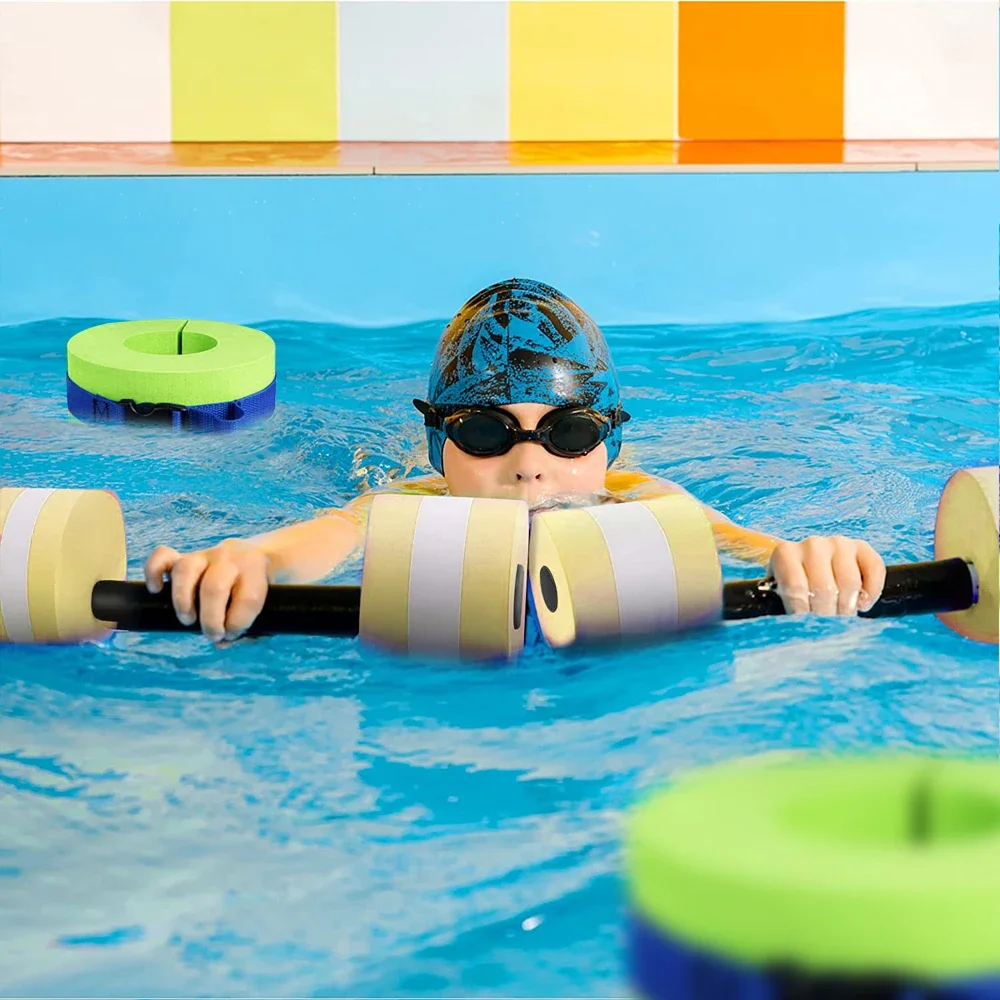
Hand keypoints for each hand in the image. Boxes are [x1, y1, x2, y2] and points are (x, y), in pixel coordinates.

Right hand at [143, 540, 271, 643]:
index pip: (248, 599)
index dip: (238, 624)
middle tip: (212, 635)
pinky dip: (153, 572)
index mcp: (255, 568)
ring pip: (185, 569)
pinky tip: (156, 590)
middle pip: (214, 586)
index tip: (232, 634)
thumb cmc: (257, 589)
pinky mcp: (184, 557)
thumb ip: (249, 630)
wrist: (254, 555)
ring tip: (187, 620)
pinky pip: (162, 556)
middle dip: (211, 620)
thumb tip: (221, 643)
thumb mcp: (267, 607)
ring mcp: (205, 555)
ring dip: (182, 600)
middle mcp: (229, 558)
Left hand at [767, 535, 885, 615]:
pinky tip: (862, 605)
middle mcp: (812, 545)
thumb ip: (786, 606)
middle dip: (826, 613)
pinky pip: (875, 569)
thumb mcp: (781, 595)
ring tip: (842, 616)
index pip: (796, 586)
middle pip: (824, 587)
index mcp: (785, 553)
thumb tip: (798, 628)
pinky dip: (872, 591)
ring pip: (850, 582)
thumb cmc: (792, 586)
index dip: (803, 610)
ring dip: (847, 607)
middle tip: (826, 625)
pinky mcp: (862, 547)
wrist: (806, 565)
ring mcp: (838, 543)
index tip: (806, 624)